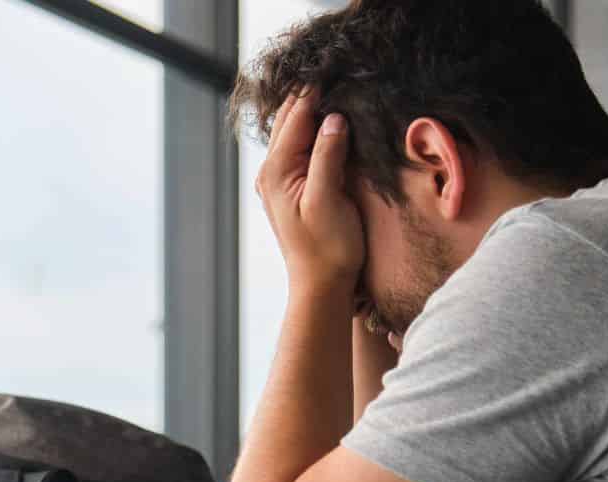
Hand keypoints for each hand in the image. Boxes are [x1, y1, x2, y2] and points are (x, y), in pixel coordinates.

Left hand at [255, 90, 364, 301]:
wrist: (321, 287)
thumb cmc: (327, 249)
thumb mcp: (329, 199)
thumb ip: (327, 156)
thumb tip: (333, 117)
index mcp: (276, 171)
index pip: (295, 117)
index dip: (315, 91)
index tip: (335, 68)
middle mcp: (271, 173)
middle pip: (289, 120)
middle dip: (311, 97)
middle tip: (336, 73)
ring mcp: (278, 182)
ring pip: (292, 133)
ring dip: (311, 112)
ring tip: (334, 90)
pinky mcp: (291, 190)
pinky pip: (299, 149)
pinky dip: (312, 132)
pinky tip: (329, 124)